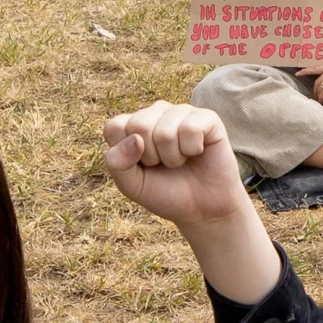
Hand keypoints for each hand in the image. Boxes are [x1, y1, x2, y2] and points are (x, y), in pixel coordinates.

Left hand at [102, 101, 249, 226]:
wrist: (203, 209)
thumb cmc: (165, 193)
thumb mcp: (132, 185)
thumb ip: (118, 162)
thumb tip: (135, 139)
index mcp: (133, 125)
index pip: (115, 127)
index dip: (126, 155)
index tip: (142, 167)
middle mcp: (157, 113)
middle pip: (140, 125)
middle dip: (151, 156)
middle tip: (164, 165)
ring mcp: (182, 112)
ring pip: (165, 131)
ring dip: (173, 157)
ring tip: (181, 161)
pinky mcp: (207, 117)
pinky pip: (190, 128)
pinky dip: (192, 149)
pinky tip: (197, 152)